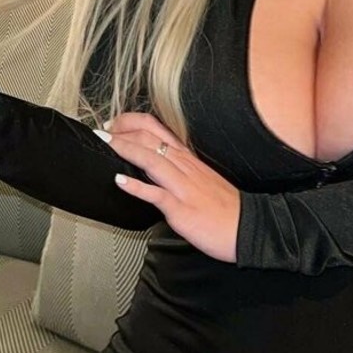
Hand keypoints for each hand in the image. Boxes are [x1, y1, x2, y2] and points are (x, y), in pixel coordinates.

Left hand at [100, 111, 241, 262]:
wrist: (249, 230)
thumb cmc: (226, 210)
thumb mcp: (203, 181)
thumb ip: (181, 172)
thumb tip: (157, 167)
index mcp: (189, 161)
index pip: (158, 131)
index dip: (133, 123)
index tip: (115, 124)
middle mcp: (185, 168)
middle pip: (151, 140)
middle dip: (123, 132)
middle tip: (102, 133)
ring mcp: (183, 188)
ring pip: (152, 160)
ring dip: (125, 149)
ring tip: (105, 143)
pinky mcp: (182, 209)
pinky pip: (156, 195)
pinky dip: (136, 187)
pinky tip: (119, 181)